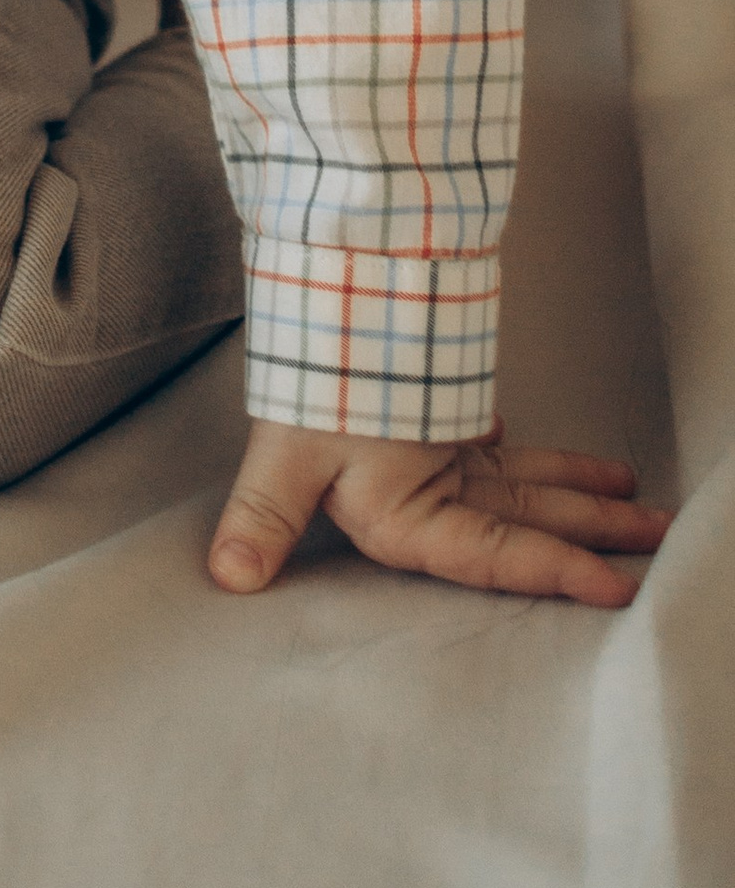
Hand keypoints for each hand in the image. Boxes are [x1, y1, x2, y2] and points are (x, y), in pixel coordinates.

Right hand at [209, 415, 669, 606]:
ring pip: (530, 494)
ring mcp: (439, 469)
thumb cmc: (307, 384)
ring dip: (588, 501)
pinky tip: (591, 472)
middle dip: (594, 536)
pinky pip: (517, 461)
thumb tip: (228, 572)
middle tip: (660, 541)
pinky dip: (556, 466)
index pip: (488, 554)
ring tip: (647, 511)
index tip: (612, 585)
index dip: (551, 571)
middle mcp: (422, 503)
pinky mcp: (445, 436)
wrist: (316, 303)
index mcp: (394, 519)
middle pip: (524, 528)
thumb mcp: (288, 454)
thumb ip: (265, 515)